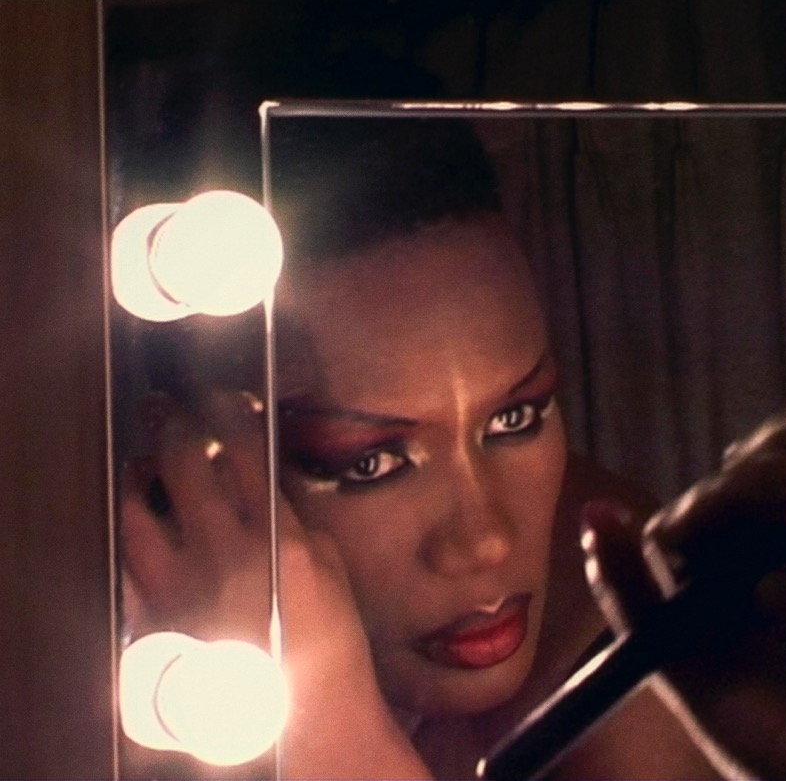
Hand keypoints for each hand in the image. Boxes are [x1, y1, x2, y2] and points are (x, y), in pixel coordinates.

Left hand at [120, 391, 427, 779]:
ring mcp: (180, 587)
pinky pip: (126, 564)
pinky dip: (130, 536)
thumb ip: (294, 519)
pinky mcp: (154, 619)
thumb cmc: (327, 645)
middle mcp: (223, 553)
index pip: (244, 450)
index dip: (229, 413)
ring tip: (145, 463)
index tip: (225, 398)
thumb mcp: (330, 568)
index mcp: (276, 537)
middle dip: (176, 428)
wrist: (301, 716)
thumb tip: (264, 481)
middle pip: (183, 466)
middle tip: (174, 414)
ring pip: (138, 509)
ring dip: (139, 477)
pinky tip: (138, 523)